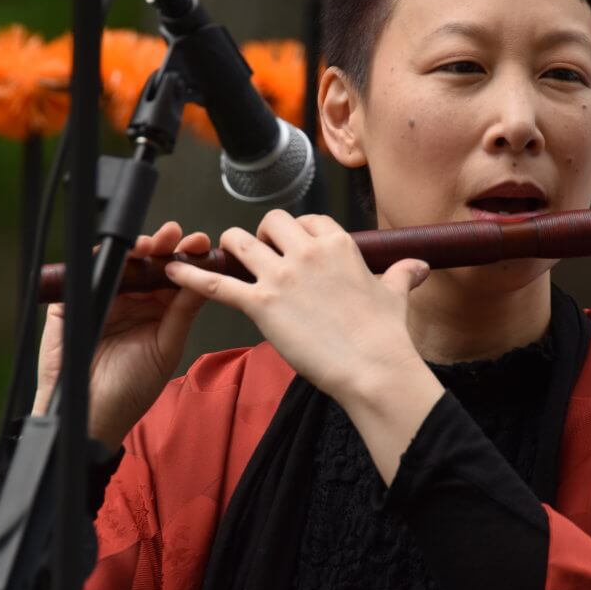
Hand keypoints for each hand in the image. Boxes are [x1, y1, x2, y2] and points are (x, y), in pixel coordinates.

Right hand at [33, 222, 209, 451]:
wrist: (94, 413)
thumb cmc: (131, 388)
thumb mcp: (166, 347)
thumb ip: (183, 311)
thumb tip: (207, 278)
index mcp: (156, 309)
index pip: (173, 274)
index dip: (186, 257)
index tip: (200, 243)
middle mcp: (131, 299)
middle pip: (147, 261)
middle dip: (162, 244)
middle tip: (174, 235)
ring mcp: (102, 297)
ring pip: (119, 262)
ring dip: (135, 249)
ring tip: (151, 244)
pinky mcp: (72, 301)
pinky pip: (87, 274)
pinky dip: (102, 261)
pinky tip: (119, 257)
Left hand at [165, 210, 429, 401]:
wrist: (375, 369)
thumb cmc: (386, 336)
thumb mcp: (395, 295)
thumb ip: (401, 274)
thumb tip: (419, 266)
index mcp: (338, 244)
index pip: (306, 219)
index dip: (296, 233)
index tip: (294, 248)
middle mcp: (307, 251)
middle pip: (269, 223)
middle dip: (262, 237)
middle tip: (262, 259)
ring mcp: (282, 276)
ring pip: (239, 242)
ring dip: (231, 249)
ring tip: (231, 264)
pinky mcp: (262, 304)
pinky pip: (217, 283)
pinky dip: (191, 276)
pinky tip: (172, 273)